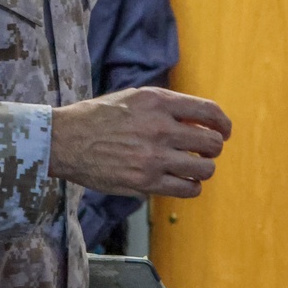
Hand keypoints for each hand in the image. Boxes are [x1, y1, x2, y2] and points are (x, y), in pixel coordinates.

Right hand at [49, 87, 230, 198]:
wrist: (64, 140)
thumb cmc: (96, 118)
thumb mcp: (132, 98)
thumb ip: (165, 106)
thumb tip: (199, 121)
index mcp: (157, 102)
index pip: (209, 112)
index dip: (223, 124)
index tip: (223, 132)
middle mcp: (159, 127)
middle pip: (212, 142)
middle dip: (213, 148)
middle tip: (204, 152)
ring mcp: (153, 156)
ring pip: (204, 168)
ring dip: (203, 169)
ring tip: (191, 168)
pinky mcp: (145, 182)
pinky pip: (188, 189)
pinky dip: (191, 187)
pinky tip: (182, 182)